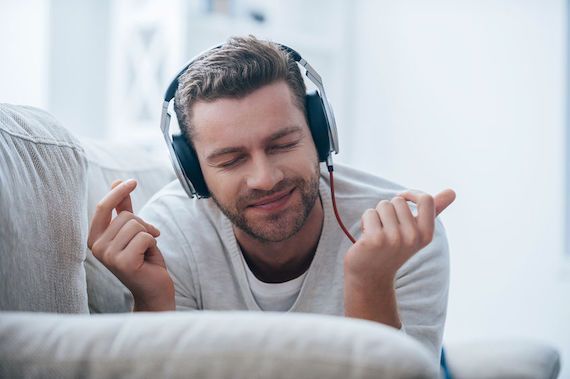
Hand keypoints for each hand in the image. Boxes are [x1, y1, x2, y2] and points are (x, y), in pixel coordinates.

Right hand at [87, 179, 174, 310]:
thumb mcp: (133, 231)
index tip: (133, 181)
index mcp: (94, 238)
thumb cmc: (144, 259)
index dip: (118, 192)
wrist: (154, 289)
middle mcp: (96, 248)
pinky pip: (144, 237)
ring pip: (136, 225)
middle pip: (126, 216)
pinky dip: (153, 244)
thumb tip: (117, 182)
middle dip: (143, 225)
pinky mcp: (123, 263)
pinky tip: (149, 257)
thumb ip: (123, 209)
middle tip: (145, 242)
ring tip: (146, 251)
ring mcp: (108, 256)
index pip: (103, 207)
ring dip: (148, 235)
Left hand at [344, 189, 455, 287]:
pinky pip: (369, 213)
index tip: (401, 198)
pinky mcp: (375, 239)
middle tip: (387, 229)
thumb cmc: (394, 248)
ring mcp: (394, 239)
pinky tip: (367, 237)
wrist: (372, 276)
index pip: (426, 199)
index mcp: (426, 234)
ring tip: (378, 233)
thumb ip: (434, 211)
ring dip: (377, 215)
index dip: (412, 194)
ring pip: (383, 205)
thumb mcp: (417, 232)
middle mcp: (413, 237)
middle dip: (389, 209)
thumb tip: (452, 191)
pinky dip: (366, 221)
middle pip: (398, 200)